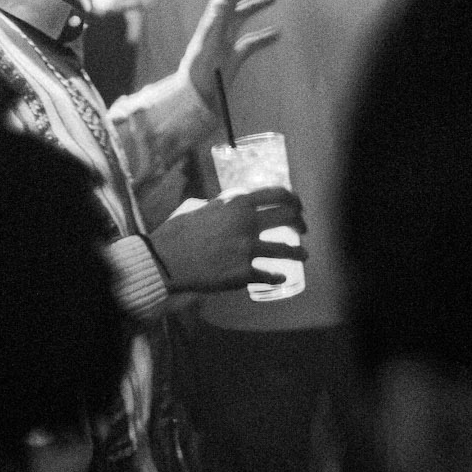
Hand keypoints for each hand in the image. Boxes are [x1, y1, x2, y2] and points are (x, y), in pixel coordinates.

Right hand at [150, 188, 306, 293]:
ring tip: (304, 255)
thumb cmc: (178, 230)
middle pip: (288, 218)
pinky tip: (280, 277)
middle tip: (302, 229)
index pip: (276, 194)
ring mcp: (248, 249)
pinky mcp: (244, 273)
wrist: (167, 260)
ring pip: (285, 249)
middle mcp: (248, 223)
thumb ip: (221, 203)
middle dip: (300, 223)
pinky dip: (276, 276)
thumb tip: (230, 202)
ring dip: (298, 252)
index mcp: (237, 202)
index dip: (293, 198)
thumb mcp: (199, 205)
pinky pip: (269, 274)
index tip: (298, 205)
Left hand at [178, 0, 277, 111]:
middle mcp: (218, 30)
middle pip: (234, 2)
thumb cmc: (198, 76)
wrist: (193, 101)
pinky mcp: (231, 60)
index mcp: (212, 23)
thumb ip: (215, 23)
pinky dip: (264, 36)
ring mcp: (225, 44)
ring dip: (256, 4)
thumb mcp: (208, 47)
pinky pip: (249, 42)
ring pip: (241, 18)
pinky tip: (278, 34)